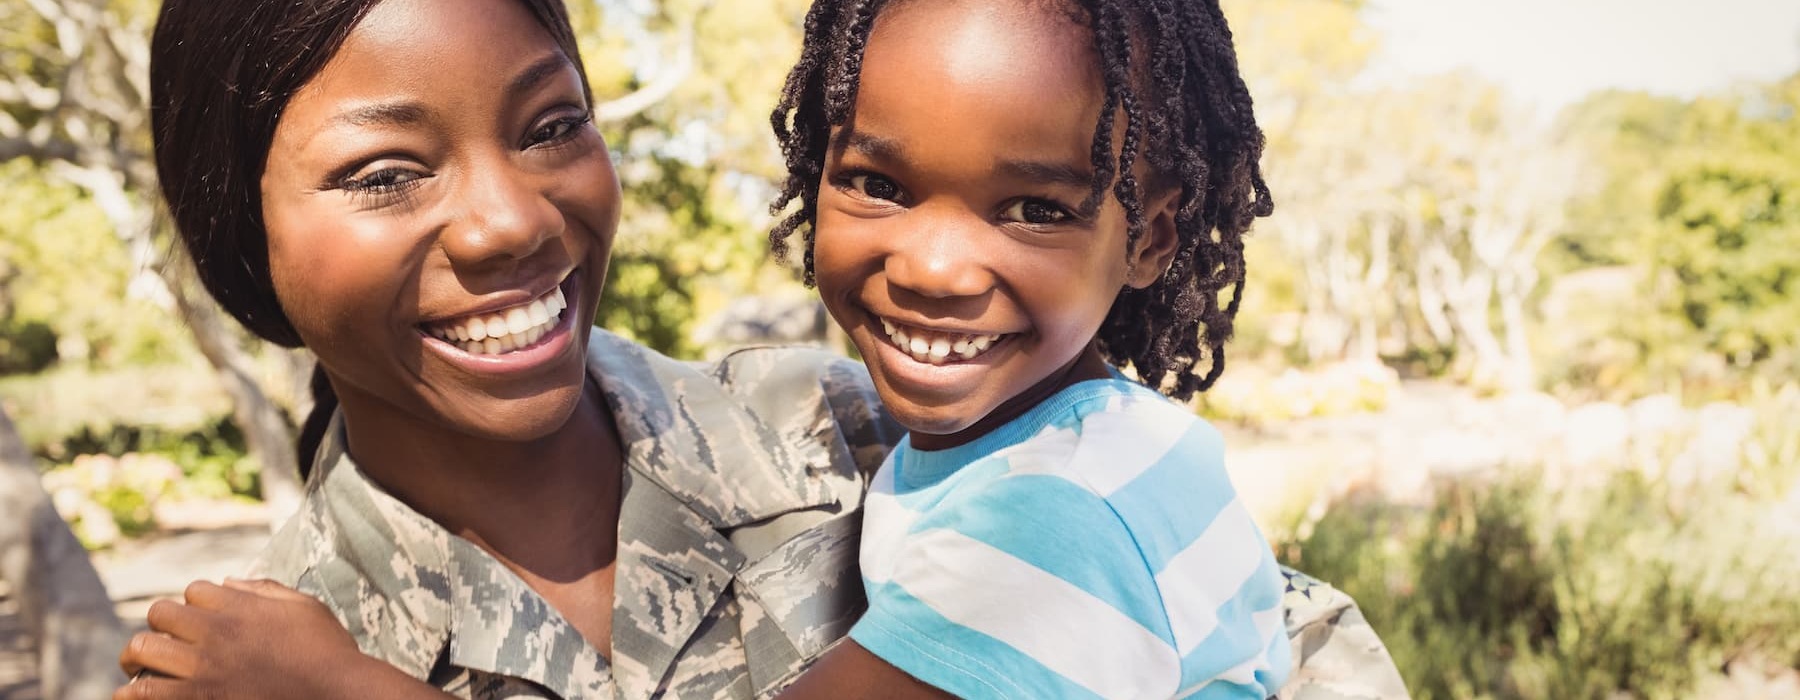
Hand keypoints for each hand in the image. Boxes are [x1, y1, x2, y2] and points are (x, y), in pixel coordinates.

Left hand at [115, 578, 361, 699]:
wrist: (336, 695)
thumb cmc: (328, 654)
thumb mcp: (306, 608)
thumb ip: (266, 590)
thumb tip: (230, 582)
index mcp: (240, 606)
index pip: (194, 591)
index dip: (196, 606)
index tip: (203, 623)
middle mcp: (214, 632)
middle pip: (159, 614)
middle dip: (159, 627)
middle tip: (160, 645)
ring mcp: (202, 669)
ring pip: (141, 649)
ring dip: (137, 658)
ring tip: (138, 670)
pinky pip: (141, 693)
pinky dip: (132, 694)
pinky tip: (137, 695)